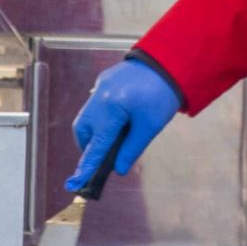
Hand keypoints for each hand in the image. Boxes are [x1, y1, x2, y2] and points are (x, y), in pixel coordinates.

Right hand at [66, 58, 181, 191]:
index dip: (86, 166)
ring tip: (112, 141)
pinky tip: (118, 121)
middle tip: (102, 158)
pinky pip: (95, 105)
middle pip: (83, 129)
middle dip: (88, 146)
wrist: (171, 62)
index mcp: (111, 108)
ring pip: (86, 116)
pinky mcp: (104, 81)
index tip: (74, 183)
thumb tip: (118, 168)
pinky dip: (100, 118)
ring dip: (94, 132)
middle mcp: (99, 97)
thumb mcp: (150, 126)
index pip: (96, 145)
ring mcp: (100, 86)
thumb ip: (132, 149)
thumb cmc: (163, 95)